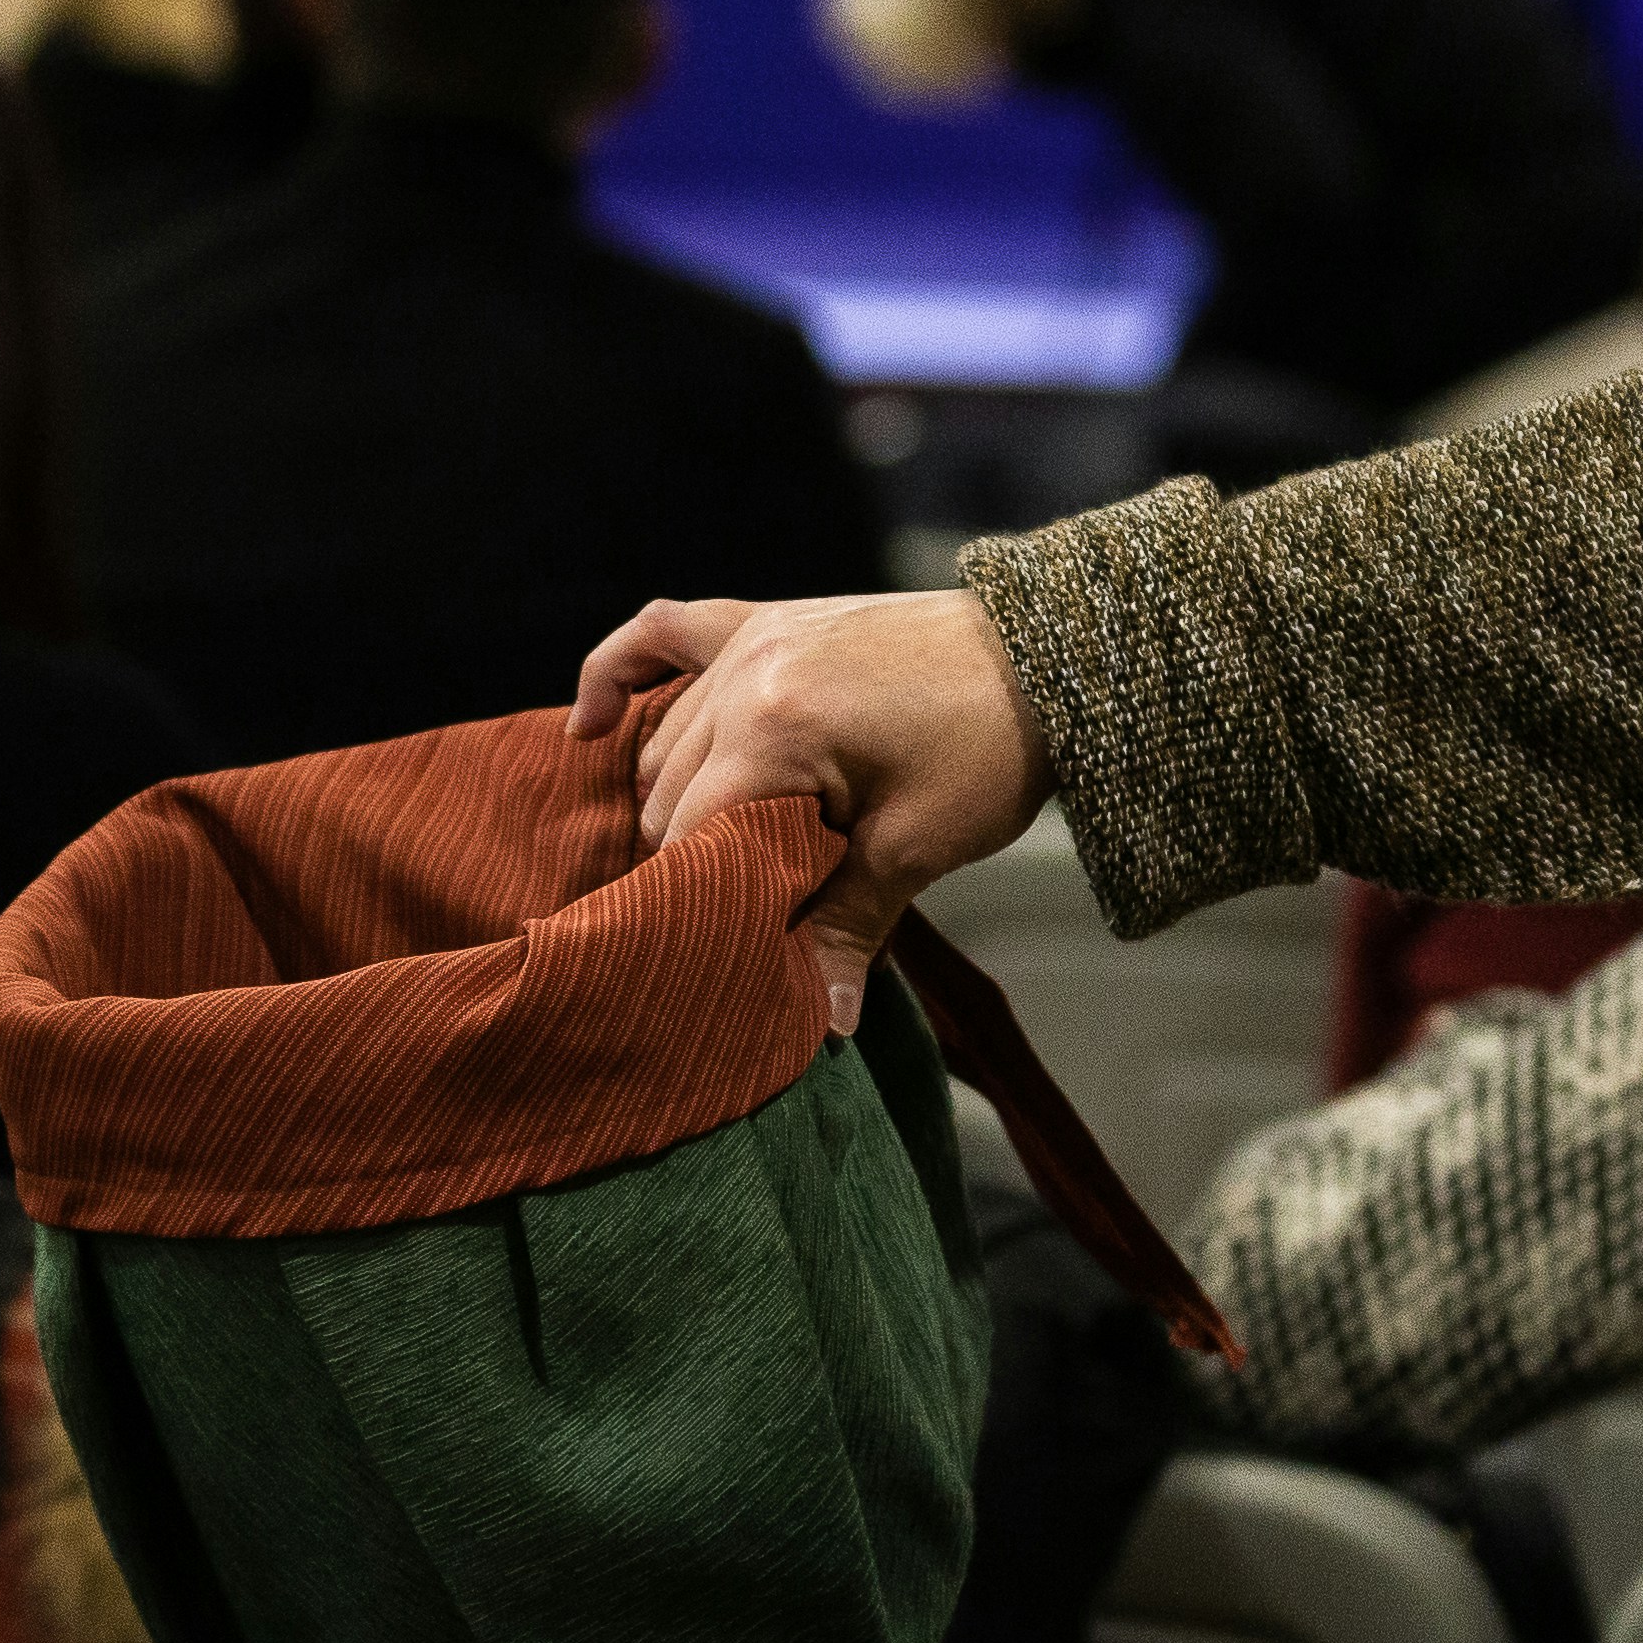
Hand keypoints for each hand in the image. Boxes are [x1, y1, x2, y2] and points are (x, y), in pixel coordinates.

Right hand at [570, 590, 1054, 1033]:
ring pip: (665, 744)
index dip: (704, 904)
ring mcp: (751, 637)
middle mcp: (743, 675)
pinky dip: (620, 673)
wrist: (1053, 658)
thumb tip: (819, 1023)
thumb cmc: (991, 750)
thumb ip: (848, 927)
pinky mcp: (767, 619)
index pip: (689, 839)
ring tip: (726, 856)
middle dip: (698, 861)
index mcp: (773, 730)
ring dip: (681, 799)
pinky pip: (664, 633)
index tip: (728, 951)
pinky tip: (589, 725)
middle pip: (667, 800)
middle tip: (746, 911)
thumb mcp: (918, 848)